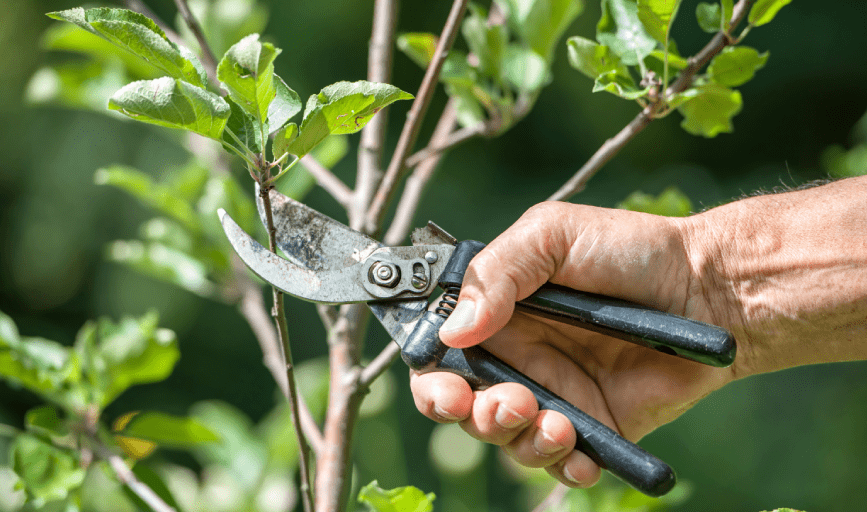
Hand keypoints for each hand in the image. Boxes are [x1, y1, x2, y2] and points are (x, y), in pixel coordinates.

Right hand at [409, 202, 736, 487]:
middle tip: (509, 403)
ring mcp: (555, 394)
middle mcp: (518, 357)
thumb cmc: (629, 251)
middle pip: (464, 406)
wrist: (707, 288)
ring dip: (518, 438)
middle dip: (473, 416)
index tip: (448, 389)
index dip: (432, 378)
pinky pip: (562, 463)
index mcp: (496, 313)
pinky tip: (579, 452)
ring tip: (555, 421)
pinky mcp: (593, 427)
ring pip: (508, 439)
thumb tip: (454, 329)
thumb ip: (497, 273)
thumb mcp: (552, 235)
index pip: (440, 355)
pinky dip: (562, 466)